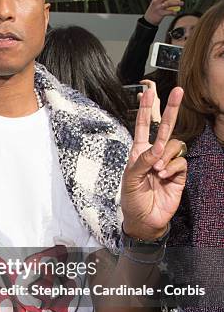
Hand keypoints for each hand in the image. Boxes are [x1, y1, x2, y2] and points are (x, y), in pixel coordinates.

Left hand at [121, 86, 186, 239]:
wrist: (144, 220)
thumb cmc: (132, 200)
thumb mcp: (130, 179)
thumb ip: (142, 161)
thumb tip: (157, 147)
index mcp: (139, 152)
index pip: (142, 126)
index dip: (145, 109)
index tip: (147, 92)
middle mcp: (154, 154)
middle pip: (164, 127)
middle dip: (171, 109)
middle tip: (177, 91)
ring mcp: (167, 163)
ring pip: (175, 145)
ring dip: (166, 155)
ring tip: (157, 171)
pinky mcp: (178, 174)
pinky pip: (181, 161)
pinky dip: (172, 167)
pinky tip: (164, 177)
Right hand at [144, 0, 182, 25]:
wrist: (148, 20)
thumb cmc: (154, 9)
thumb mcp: (156, 2)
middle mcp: (156, 2)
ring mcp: (158, 8)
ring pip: (169, 3)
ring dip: (177, 3)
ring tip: (182, 3)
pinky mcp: (160, 14)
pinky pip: (169, 12)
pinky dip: (174, 12)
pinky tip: (176, 12)